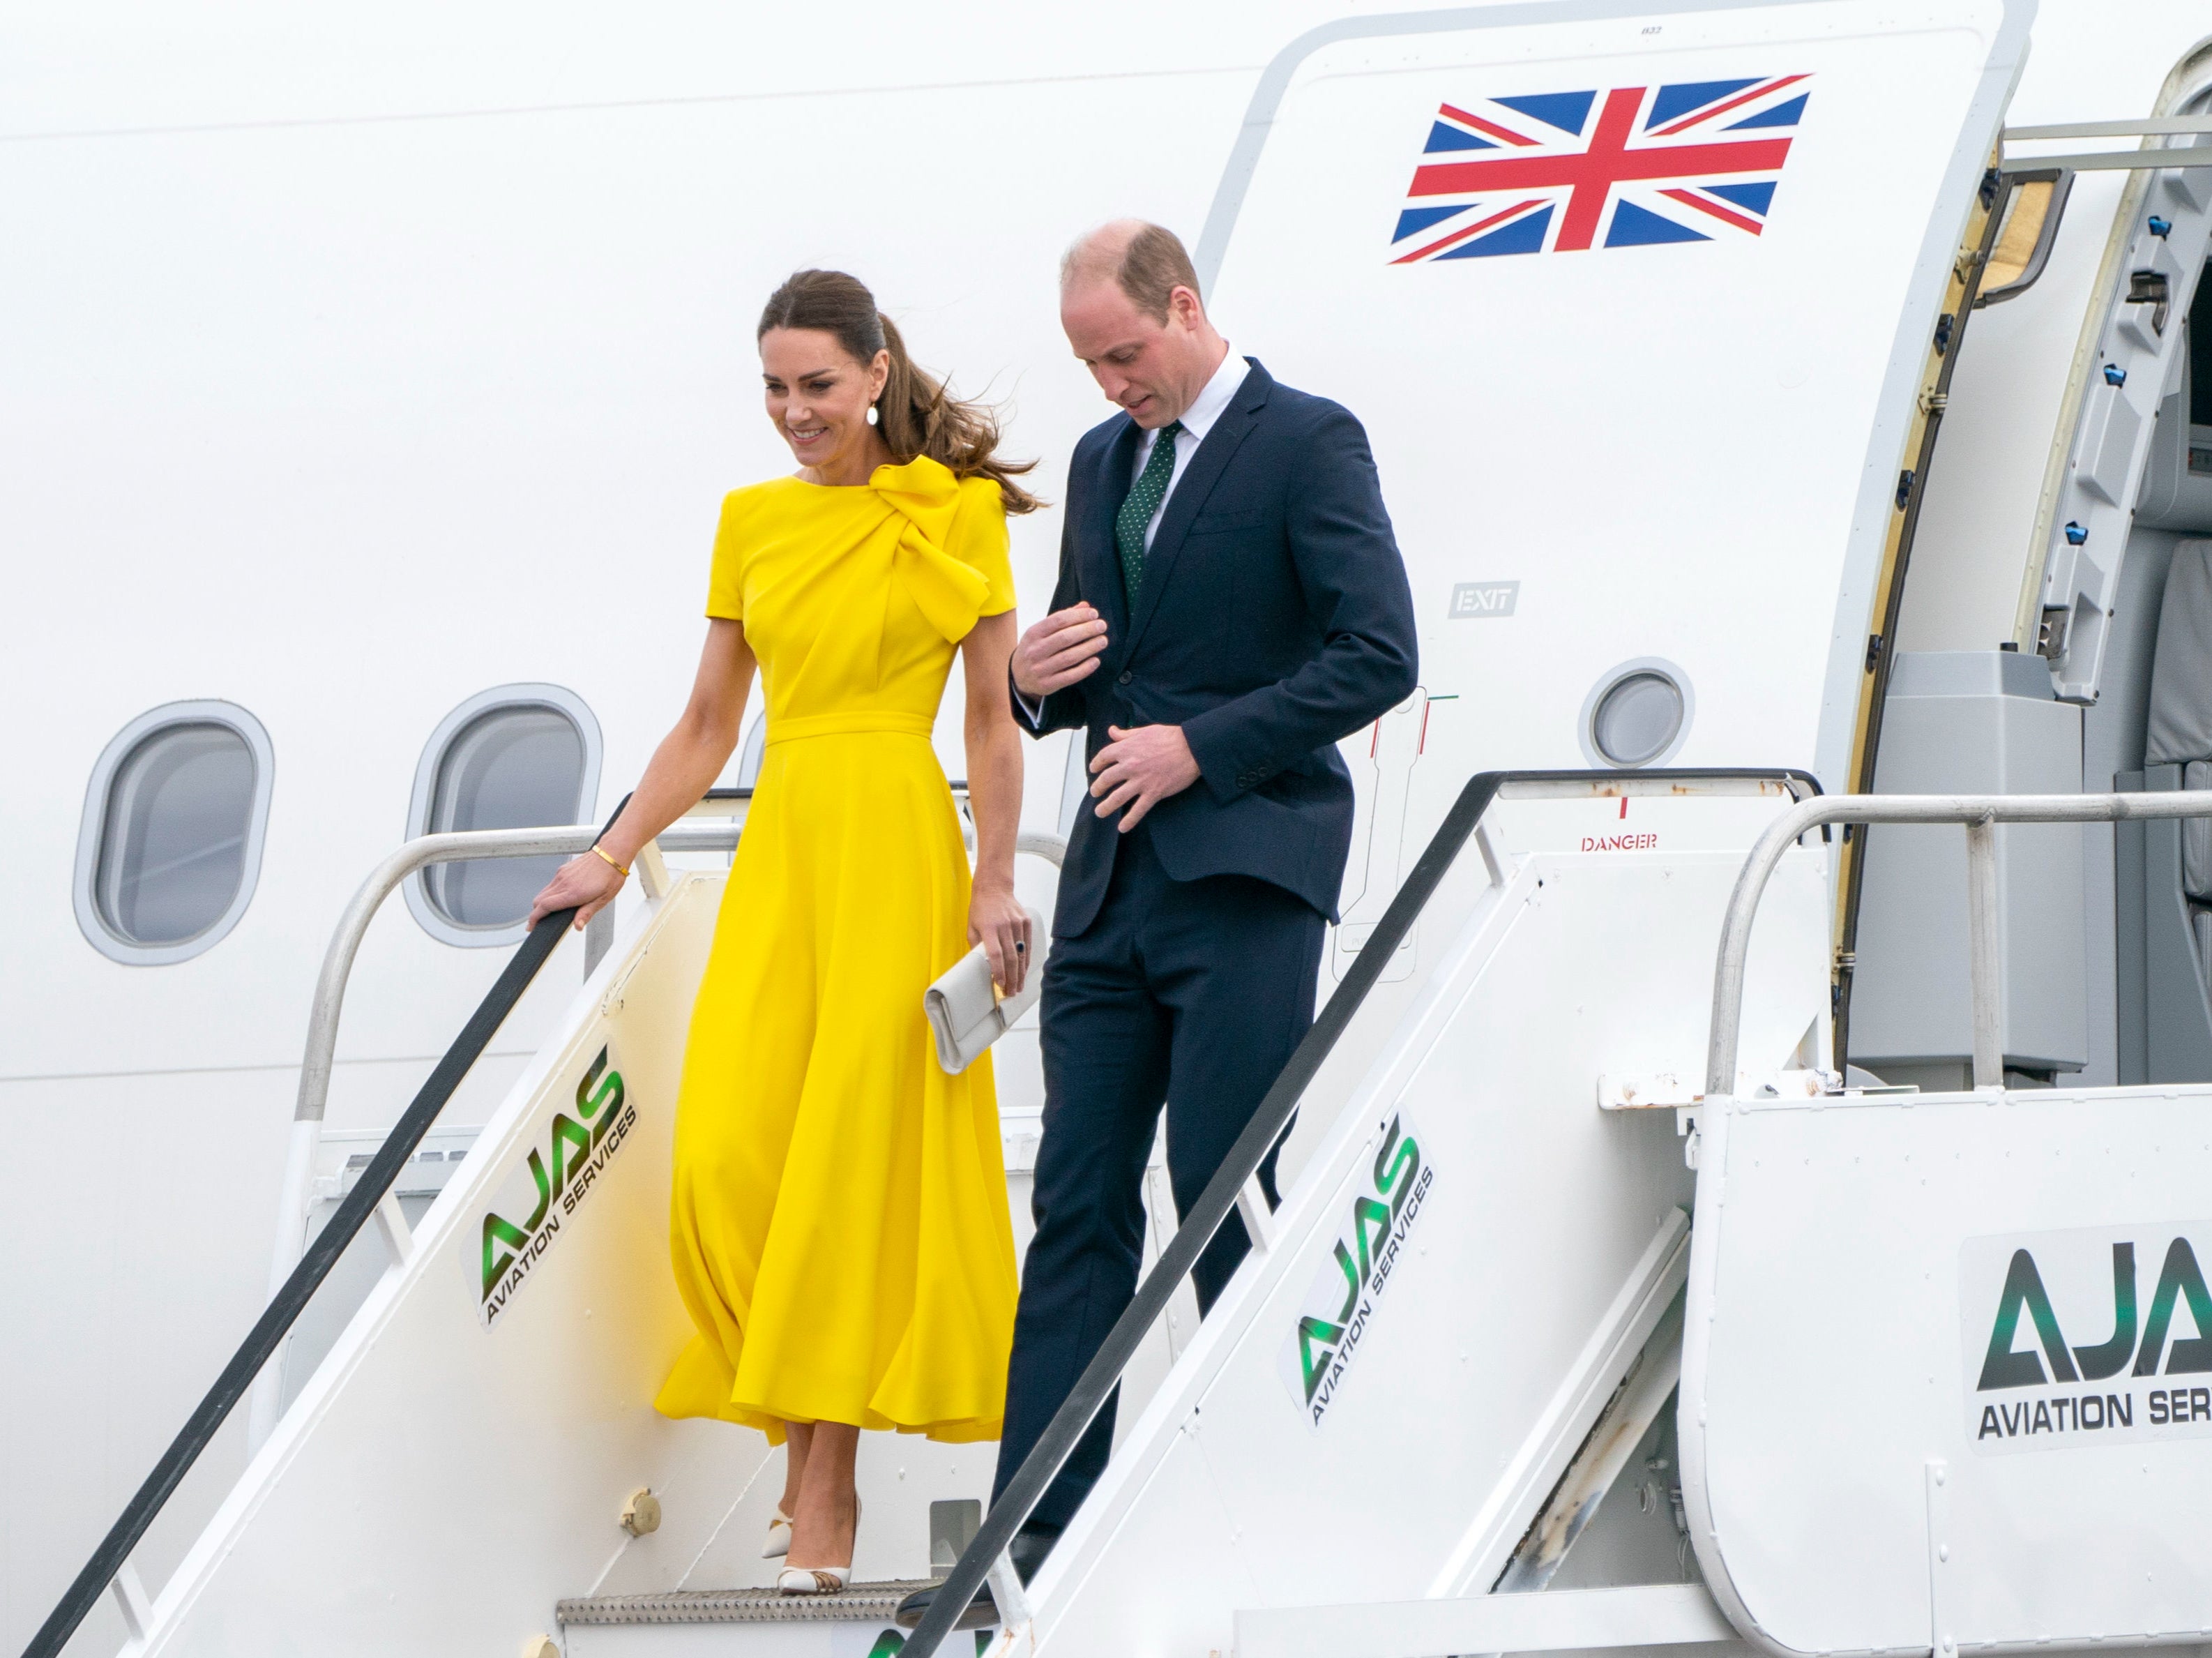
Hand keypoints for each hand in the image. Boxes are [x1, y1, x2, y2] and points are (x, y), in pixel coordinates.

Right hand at [528, 848, 627, 930]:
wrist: (611, 853)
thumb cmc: (610, 875)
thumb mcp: (603, 899)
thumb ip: (586, 913)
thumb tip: (577, 926)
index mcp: (573, 892)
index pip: (545, 906)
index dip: (535, 918)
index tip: (531, 926)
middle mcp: (564, 883)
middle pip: (539, 900)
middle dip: (536, 913)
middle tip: (538, 922)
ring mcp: (562, 875)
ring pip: (544, 891)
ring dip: (543, 903)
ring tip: (550, 912)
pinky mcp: (563, 869)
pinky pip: (551, 884)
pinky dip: (550, 893)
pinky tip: (560, 897)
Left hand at [968, 880, 1032, 994]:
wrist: (994, 887)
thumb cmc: (979, 909)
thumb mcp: (971, 927)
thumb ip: (976, 946)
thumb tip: (982, 966)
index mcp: (988, 928)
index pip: (996, 954)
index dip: (998, 971)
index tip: (1000, 984)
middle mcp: (1004, 926)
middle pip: (1011, 957)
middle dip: (1012, 978)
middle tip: (1011, 992)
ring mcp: (1017, 923)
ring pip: (1022, 953)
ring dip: (1020, 972)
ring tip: (1019, 987)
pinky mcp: (1026, 921)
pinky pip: (1028, 944)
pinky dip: (1027, 959)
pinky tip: (1024, 970)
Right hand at [1012, 603, 1108, 700]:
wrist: (1018, 676)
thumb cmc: (1033, 650)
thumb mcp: (1041, 632)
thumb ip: (1062, 619)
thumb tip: (1085, 606)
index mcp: (1033, 634)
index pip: (1058, 620)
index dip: (1078, 616)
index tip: (1094, 614)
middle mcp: (1035, 651)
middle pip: (1065, 638)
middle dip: (1087, 630)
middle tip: (1102, 626)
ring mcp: (1041, 669)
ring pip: (1069, 657)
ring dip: (1089, 647)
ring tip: (1102, 641)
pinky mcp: (1048, 684)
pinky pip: (1070, 676)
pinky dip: (1085, 668)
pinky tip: (1095, 660)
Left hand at [1089, 724, 1199, 831]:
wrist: (1191, 748)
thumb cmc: (1170, 737)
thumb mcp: (1145, 731)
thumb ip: (1126, 734)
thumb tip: (1112, 731)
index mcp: (1126, 748)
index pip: (1103, 757)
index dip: (1096, 764)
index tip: (1093, 769)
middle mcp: (1130, 765)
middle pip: (1106, 780)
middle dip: (1097, 788)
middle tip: (1095, 792)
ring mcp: (1141, 781)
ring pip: (1117, 798)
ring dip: (1106, 807)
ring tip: (1100, 812)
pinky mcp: (1154, 793)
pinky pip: (1138, 810)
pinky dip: (1129, 821)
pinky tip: (1122, 827)